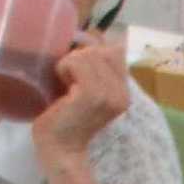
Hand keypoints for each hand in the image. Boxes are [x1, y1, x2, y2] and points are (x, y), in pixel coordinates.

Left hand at [33, 29, 128, 171]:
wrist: (60, 148)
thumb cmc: (66, 117)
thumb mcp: (86, 89)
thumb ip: (96, 69)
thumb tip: (94, 35)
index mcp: (124, 92)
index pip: (114, 52)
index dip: (92, 54)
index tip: (79, 75)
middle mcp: (123, 94)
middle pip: (102, 49)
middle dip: (80, 58)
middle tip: (70, 82)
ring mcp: (110, 95)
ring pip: (88, 54)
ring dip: (69, 64)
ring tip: (66, 86)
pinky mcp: (92, 95)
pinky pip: (75, 63)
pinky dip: (63, 69)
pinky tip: (62, 89)